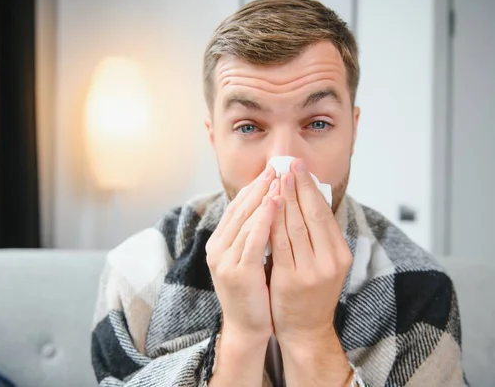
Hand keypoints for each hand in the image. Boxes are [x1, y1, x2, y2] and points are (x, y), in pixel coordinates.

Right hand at [206, 166, 278, 343]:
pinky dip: (264, 219)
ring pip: (246, 221)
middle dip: (259, 186)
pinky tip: (276, 203)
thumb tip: (268, 205)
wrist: (247, 327)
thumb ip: (253, 234)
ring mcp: (225, 261)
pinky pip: (253, 240)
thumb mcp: (249, 257)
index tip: (270, 171)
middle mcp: (217, 249)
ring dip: (263, 197)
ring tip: (278, 179)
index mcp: (218, 243)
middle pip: (240, 210)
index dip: (253, 188)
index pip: (236, 208)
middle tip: (276, 167)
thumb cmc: (254, 291)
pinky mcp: (238, 272)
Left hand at [269, 158, 352, 345]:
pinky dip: (273, 221)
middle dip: (299, 187)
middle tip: (289, 164)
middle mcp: (331, 261)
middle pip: (312, 215)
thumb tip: (310, 197)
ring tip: (277, 178)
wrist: (306, 329)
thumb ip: (319, 235)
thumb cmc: (312, 291)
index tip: (301, 168)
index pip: (324, 213)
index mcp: (341, 253)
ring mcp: (312, 271)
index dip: (311, 188)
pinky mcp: (292, 279)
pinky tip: (267, 205)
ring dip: (285, 199)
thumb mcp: (324, 262)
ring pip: (295, 226)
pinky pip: (280, 244)